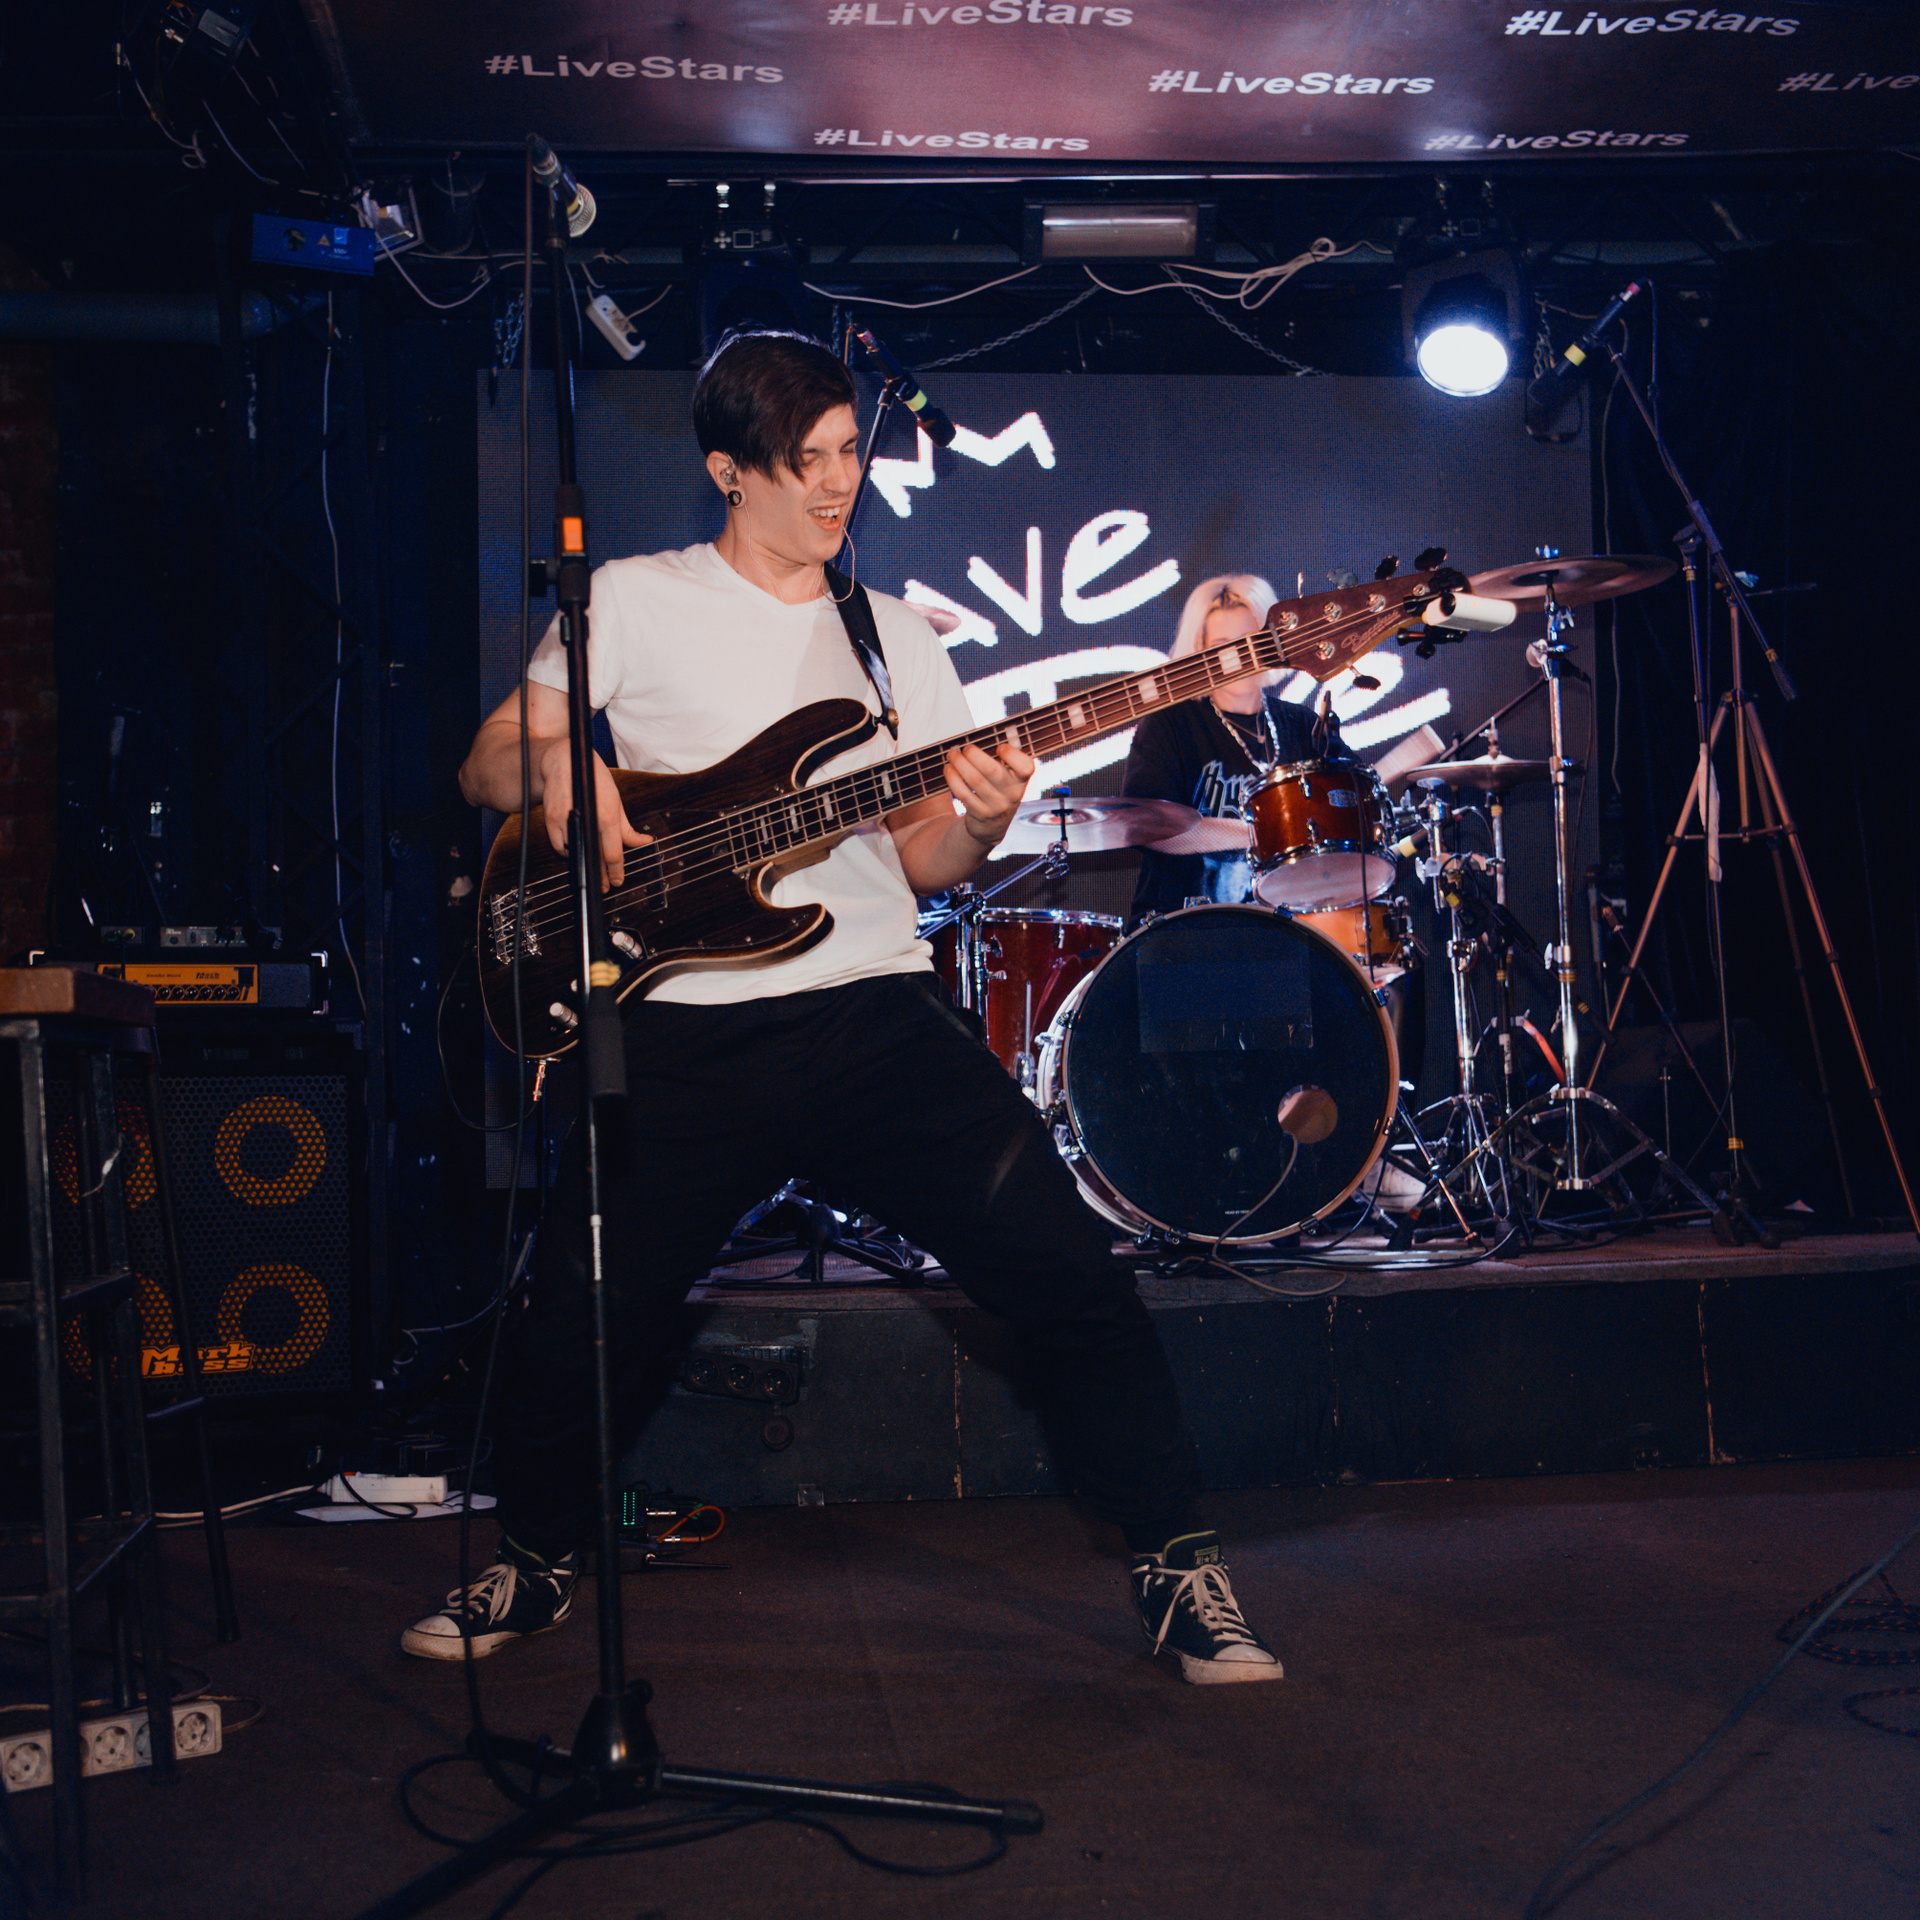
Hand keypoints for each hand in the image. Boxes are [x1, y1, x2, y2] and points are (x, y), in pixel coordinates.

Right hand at [536, 736, 649, 889]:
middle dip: (600, 875)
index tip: (617, 881)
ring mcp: (565, 819)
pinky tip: (576, 850)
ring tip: (592, 867)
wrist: (564, 762)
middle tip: (604, 885)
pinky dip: (568, 850)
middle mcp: (585, 818)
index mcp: (605, 814)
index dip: (615, 871)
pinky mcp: (550, 819)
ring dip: (583, 861)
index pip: (612, 852)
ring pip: (575, 853)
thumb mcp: (616, 802)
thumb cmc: (593, 779)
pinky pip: (559, 846)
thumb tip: (643, 842)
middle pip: (593, 858)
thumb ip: (627, 828)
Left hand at [943, 740, 1034, 849]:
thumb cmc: (999, 790)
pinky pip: (963, 793)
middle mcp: (1012, 795)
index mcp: (1022, 780)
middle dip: (973, 754)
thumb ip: (1010, 755)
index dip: (1011, 754)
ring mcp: (996, 806)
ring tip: (952, 754)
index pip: (1025, 767)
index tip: (999, 747)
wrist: (993, 826)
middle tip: (963, 748)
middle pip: (991, 770)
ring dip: (959, 763)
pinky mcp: (980, 814)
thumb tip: (1010, 729)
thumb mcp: (1010, 777)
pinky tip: (948, 769)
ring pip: (974, 780)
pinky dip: (953, 778)